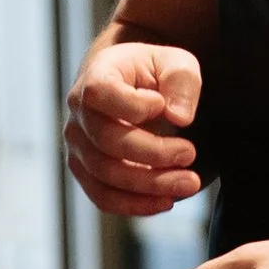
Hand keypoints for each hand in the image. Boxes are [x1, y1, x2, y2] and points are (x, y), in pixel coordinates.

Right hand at [63, 37, 204, 215]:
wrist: (132, 91)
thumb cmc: (154, 74)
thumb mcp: (177, 64)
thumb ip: (182, 82)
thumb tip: (179, 117)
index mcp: (97, 76)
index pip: (99, 93)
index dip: (131, 105)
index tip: (162, 105)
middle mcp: (79, 114)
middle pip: (106, 141)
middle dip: (152, 153)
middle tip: (190, 154)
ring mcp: (79, 147)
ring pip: (106, 175)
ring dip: (150, 184)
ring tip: (188, 183)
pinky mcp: (87, 173)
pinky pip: (104, 197)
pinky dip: (135, 205)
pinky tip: (166, 201)